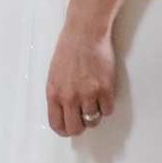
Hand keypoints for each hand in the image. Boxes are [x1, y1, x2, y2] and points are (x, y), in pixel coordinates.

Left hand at [47, 17, 116, 135]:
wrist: (85, 32)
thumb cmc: (69, 49)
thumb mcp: (55, 74)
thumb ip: (58, 95)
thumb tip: (64, 113)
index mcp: (54, 93)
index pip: (57, 124)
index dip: (64, 130)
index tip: (69, 129)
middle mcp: (69, 96)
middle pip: (75, 129)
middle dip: (80, 126)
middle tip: (84, 118)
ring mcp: (87, 93)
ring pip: (93, 121)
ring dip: (94, 114)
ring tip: (94, 101)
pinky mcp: (104, 88)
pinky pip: (107, 110)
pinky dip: (106, 106)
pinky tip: (103, 95)